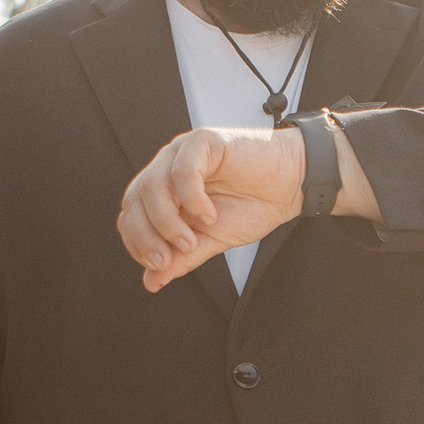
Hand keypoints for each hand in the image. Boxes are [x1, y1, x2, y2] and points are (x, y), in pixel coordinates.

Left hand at [116, 120, 377, 293]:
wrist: (291, 184)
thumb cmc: (253, 205)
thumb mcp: (212, 240)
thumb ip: (181, 258)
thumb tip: (151, 282)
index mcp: (164, 191)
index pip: (131, 215)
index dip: (136, 242)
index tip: (158, 265)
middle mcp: (167, 168)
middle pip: (135, 200)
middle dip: (146, 236)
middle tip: (167, 259)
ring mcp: (182, 152)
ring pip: (153, 185)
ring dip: (167, 221)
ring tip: (192, 240)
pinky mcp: (203, 141)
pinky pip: (182, 170)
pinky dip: (191, 199)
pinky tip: (209, 214)